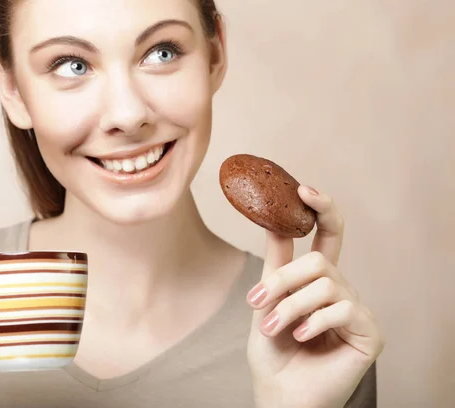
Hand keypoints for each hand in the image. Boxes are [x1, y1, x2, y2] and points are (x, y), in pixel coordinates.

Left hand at [246, 186, 384, 407]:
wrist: (279, 393)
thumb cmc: (272, 350)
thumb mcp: (266, 300)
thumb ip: (276, 263)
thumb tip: (272, 220)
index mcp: (318, 278)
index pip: (329, 235)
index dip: (322, 209)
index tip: (303, 188)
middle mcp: (341, 289)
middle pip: (319, 260)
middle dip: (283, 280)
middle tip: (256, 303)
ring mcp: (357, 309)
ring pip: (326, 283)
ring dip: (289, 306)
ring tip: (270, 328)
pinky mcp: (369, 332)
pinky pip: (342, 309)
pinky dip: (313, 322)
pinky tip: (300, 337)